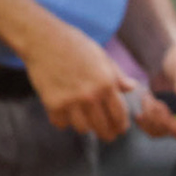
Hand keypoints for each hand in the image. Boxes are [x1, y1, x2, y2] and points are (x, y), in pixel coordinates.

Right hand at [18, 20, 135, 140]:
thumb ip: (117, 75)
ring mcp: (70, 102)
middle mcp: (90, 95)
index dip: (121, 125)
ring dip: (86, 127)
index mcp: (106, 83)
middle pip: (102, 127)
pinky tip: (67, 114)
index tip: (120, 130)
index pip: (119, 114)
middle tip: (107, 135)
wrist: (43, 40)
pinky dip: (65, 121)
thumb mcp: (101, 57)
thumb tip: (132, 88)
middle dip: (107, 133)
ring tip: (87, 122)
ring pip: (83, 129)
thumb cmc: (75, 45)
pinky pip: (62, 124)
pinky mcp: (52, 104)